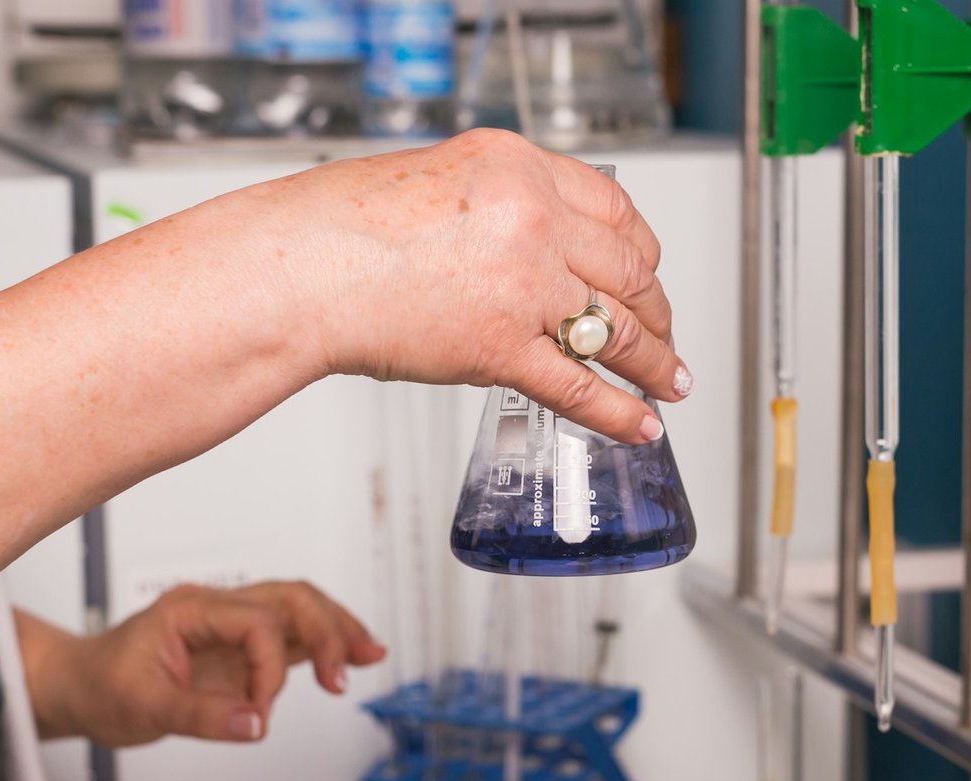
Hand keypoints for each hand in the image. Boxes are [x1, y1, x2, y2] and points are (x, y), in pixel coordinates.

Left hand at [20, 583, 386, 746]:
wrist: (81, 685)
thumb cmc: (103, 686)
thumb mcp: (143, 708)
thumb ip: (202, 717)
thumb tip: (256, 726)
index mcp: (193, 609)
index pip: (258, 624)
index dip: (270, 670)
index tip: (260, 714)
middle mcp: (218, 607)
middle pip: (291, 598)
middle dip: (327, 631)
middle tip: (344, 676)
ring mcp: (232, 623)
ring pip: (298, 609)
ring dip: (336, 629)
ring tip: (371, 653)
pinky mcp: (240, 646)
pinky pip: (291, 635)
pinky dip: (323, 644)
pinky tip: (351, 657)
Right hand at [229, 129, 687, 443]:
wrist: (300, 267)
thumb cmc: (344, 227)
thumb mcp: (439, 182)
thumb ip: (496, 206)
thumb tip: (530, 245)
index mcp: (519, 167)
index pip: (614, 209)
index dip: (642, 251)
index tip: (648, 273)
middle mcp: (532, 219)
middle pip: (629, 269)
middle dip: (656, 310)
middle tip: (664, 333)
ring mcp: (523, 285)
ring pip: (617, 329)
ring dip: (654, 361)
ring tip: (670, 382)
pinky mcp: (501, 347)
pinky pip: (580, 386)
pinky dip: (619, 411)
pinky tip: (639, 422)